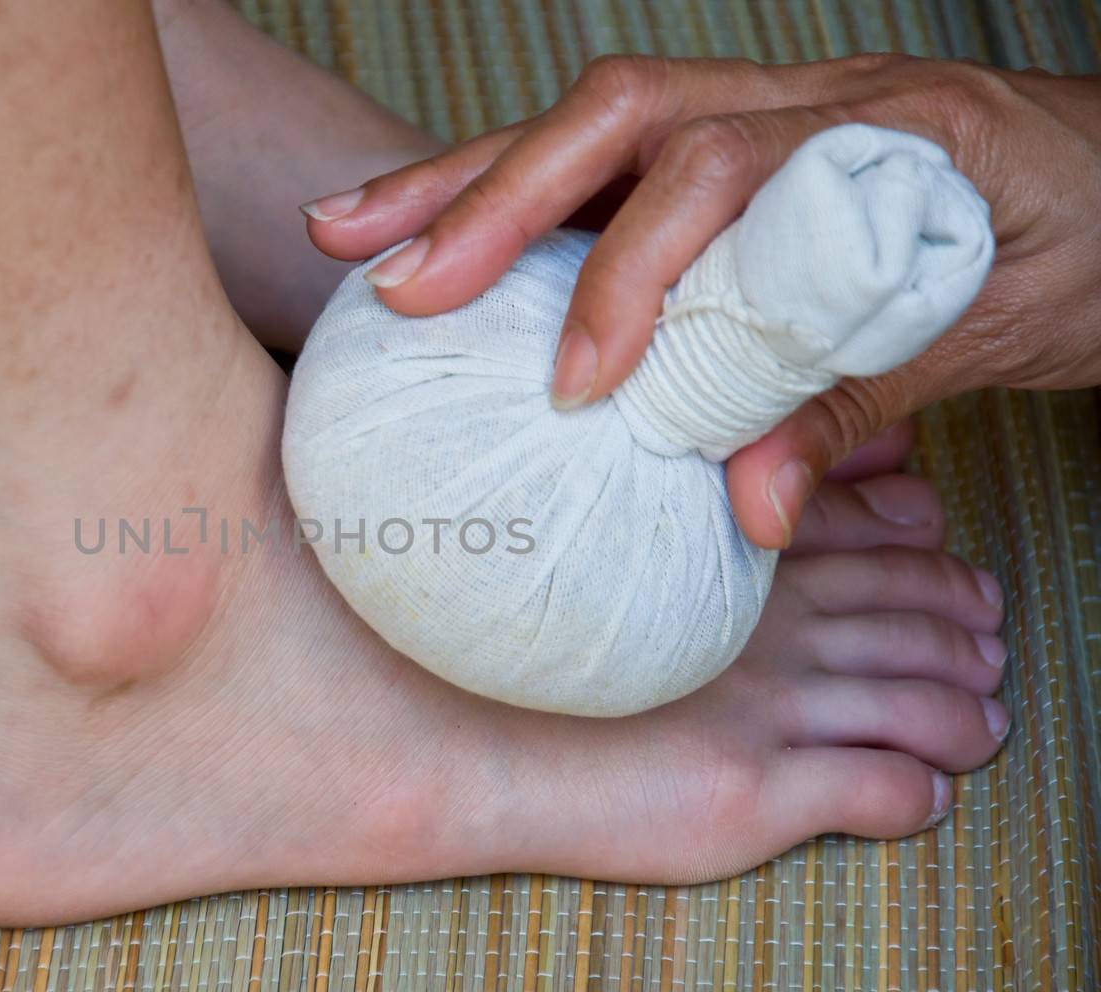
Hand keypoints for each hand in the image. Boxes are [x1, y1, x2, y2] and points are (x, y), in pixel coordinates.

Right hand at [302, 55, 1100, 547]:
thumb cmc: (1096, 241)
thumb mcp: (999, 329)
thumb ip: (858, 402)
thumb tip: (741, 501)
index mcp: (883, 128)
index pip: (716, 173)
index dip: (635, 275)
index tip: (581, 381)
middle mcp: (805, 100)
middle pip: (617, 116)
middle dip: (491, 201)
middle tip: (400, 281)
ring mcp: (763, 115)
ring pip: (590, 128)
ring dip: (465, 184)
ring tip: (355, 235)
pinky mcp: (735, 152)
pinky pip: (607, 166)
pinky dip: (513, 200)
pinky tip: (445, 239)